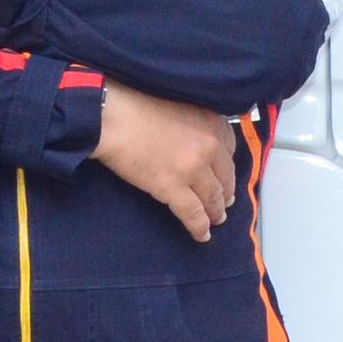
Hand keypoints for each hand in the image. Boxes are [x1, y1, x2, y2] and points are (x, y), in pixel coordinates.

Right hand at [93, 84, 238, 240]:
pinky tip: (202, 235)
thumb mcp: (180, 106)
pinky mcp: (174, 188)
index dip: (227, 169)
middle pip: (225, 177)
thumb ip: (195, 124)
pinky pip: (194, 214)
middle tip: (224, 204)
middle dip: (225, 194)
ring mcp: (194, 169)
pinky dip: (199, 227)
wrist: (113, 117)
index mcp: (212, 123)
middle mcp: (210, 147)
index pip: (230, 152)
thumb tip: (196, 142)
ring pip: (212, 198)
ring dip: (215, 212)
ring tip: (215, 220)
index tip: (224, 177)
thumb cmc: (137, 106)